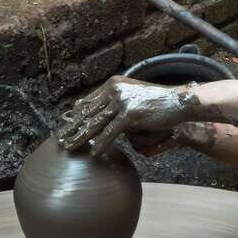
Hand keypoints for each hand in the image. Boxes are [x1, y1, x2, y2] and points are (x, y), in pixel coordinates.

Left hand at [57, 76, 195, 155]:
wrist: (178, 102)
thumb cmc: (156, 102)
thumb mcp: (132, 97)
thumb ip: (115, 104)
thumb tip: (99, 118)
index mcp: (113, 84)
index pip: (88, 102)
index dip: (75, 116)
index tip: (64, 126)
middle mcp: (115, 90)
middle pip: (88, 112)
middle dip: (73, 127)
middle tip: (60, 139)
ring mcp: (122, 101)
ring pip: (96, 122)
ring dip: (81, 137)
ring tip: (70, 147)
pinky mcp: (130, 114)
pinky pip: (111, 132)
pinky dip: (101, 143)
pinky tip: (93, 152)